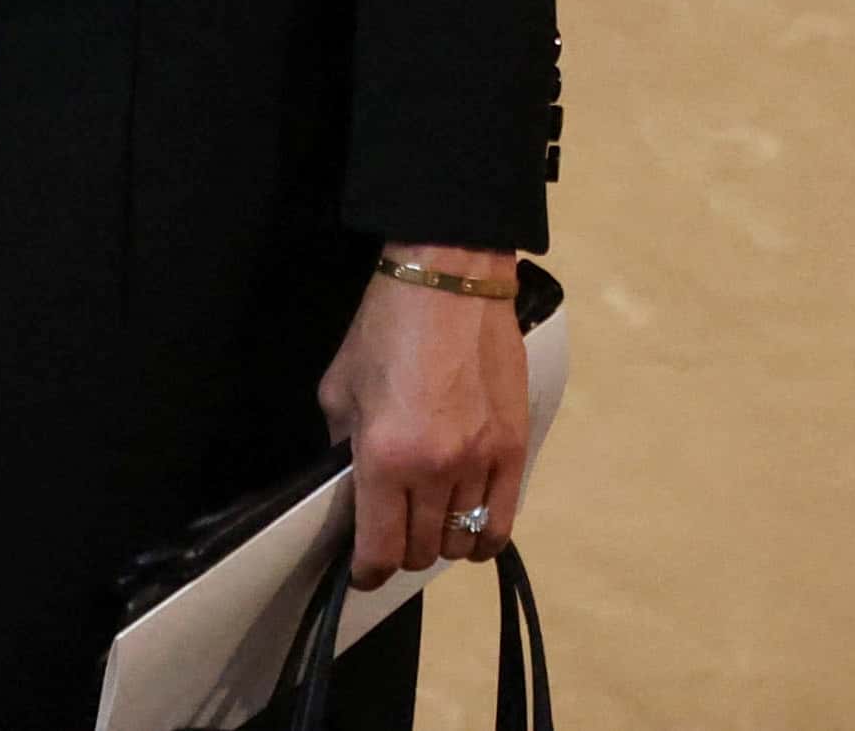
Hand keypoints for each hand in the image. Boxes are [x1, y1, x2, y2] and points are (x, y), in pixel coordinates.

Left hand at [320, 255, 530, 586]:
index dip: (366, 572)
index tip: (361, 571)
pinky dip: (482, 536)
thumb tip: (351, 489)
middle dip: (399, 552)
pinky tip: (468, 525)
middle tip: (390, 534)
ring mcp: (481, 462)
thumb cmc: (385, 328)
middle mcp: (436, 470)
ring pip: (462, 543)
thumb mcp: (339, 389)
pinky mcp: (515, 449)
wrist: (450, 281)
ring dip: (440, 543)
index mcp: (385, 457)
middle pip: (421, 551)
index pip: (379, 550)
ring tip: (429, 523)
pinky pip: (501, 522)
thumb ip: (342, 448)